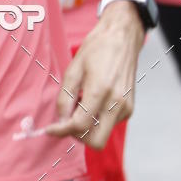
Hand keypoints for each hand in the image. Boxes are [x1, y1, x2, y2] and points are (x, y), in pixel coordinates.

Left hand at [47, 1, 144, 147]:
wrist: (122, 38)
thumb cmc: (96, 49)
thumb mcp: (73, 69)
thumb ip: (65, 97)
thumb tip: (60, 121)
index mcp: (101, 90)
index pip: (80, 125)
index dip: (62, 130)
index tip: (51, 129)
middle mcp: (117, 103)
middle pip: (96, 142)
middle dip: (78, 136)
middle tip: (66, 120)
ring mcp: (126, 108)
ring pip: (103, 135)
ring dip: (87, 127)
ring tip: (80, 104)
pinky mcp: (129, 109)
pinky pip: (109, 125)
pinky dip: (97, 120)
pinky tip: (92, 102)